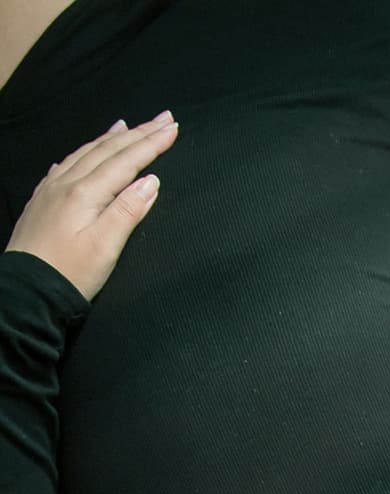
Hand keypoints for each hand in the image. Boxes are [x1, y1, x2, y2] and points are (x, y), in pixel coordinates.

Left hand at [4, 112, 179, 302]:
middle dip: (138, 133)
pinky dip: (84, 153)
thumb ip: (127, 211)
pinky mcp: (43, 201)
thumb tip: (150, 182)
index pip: (125, 161)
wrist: (27, 290)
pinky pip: (67, 165)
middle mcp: (67, 183)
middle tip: (162, 118)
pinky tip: (86, 153)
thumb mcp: (104, 248)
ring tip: (127, 125)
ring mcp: (52, 189)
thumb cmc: (69, 274)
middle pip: (107, 150)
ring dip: (110, 138)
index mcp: (86, 193)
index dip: (151, 144)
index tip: (172, 127)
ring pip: (86, 153)